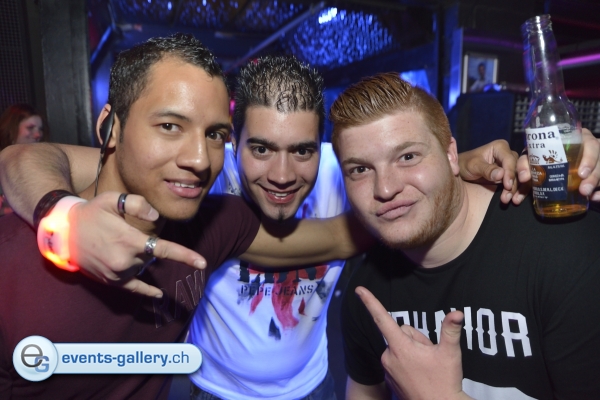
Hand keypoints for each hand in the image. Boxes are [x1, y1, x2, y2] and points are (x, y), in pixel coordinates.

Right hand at [68, 192, 205, 296]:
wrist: (63, 232)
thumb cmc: (91, 213)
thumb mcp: (112, 200)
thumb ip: (137, 204)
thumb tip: (156, 216)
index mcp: (129, 240)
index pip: (164, 250)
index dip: (185, 256)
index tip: (202, 263)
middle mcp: (125, 260)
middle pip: (151, 256)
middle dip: (145, 245)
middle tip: (123, 233)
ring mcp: (118, 273)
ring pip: (142, 267)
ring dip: (138, 258)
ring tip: (116, 245)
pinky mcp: (112, 281)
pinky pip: (134, 288)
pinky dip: (146, 292)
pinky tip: (158, 296)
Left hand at [356, 286, 472, 399]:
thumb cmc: (443, 383)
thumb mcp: (450, 354)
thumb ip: (450, 330)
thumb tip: (456, 314)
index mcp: (400, 347)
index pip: (382, 318)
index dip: (370, 302)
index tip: (359, 290)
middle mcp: (389, 356)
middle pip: (402, 333)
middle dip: (416, 339)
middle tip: (430, 355)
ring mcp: (388, 368)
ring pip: (400, 347)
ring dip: (412, 352)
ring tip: (426, 367)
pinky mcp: (389, 378)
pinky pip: (397, 361)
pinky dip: (408, 363)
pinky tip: (420, 374)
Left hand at [458, 140, 518, 203]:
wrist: (462, 172)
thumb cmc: (465, 164)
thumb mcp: (473, 166)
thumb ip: (486, 170)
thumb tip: (501, 175)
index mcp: (500, 147)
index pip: (509, 160)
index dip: (510, 173)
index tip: (507, 186)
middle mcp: (508, 154)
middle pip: (519, 168)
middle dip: (518, 182)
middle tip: (515, 195)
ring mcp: (510, 165)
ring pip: (521, 177)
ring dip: (519, 189)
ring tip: (513, 200)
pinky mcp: (510, 176)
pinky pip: (518, 183)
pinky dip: (518, 192)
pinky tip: (516, 200)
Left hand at [516, 128, 599, 203]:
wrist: (545, 163)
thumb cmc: (541, 155)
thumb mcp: (533, 156)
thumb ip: (526, 164)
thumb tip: (524, 177)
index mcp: (577, 139)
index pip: (590, 143)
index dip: (589, 158)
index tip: (581, 173)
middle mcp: (589, 148)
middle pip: (599, 158)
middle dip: (594, 175)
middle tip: (583, 189)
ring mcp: (595, 160)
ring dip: (596, 182)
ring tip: (585, 194)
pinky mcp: (596, 172)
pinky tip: (594, 198)